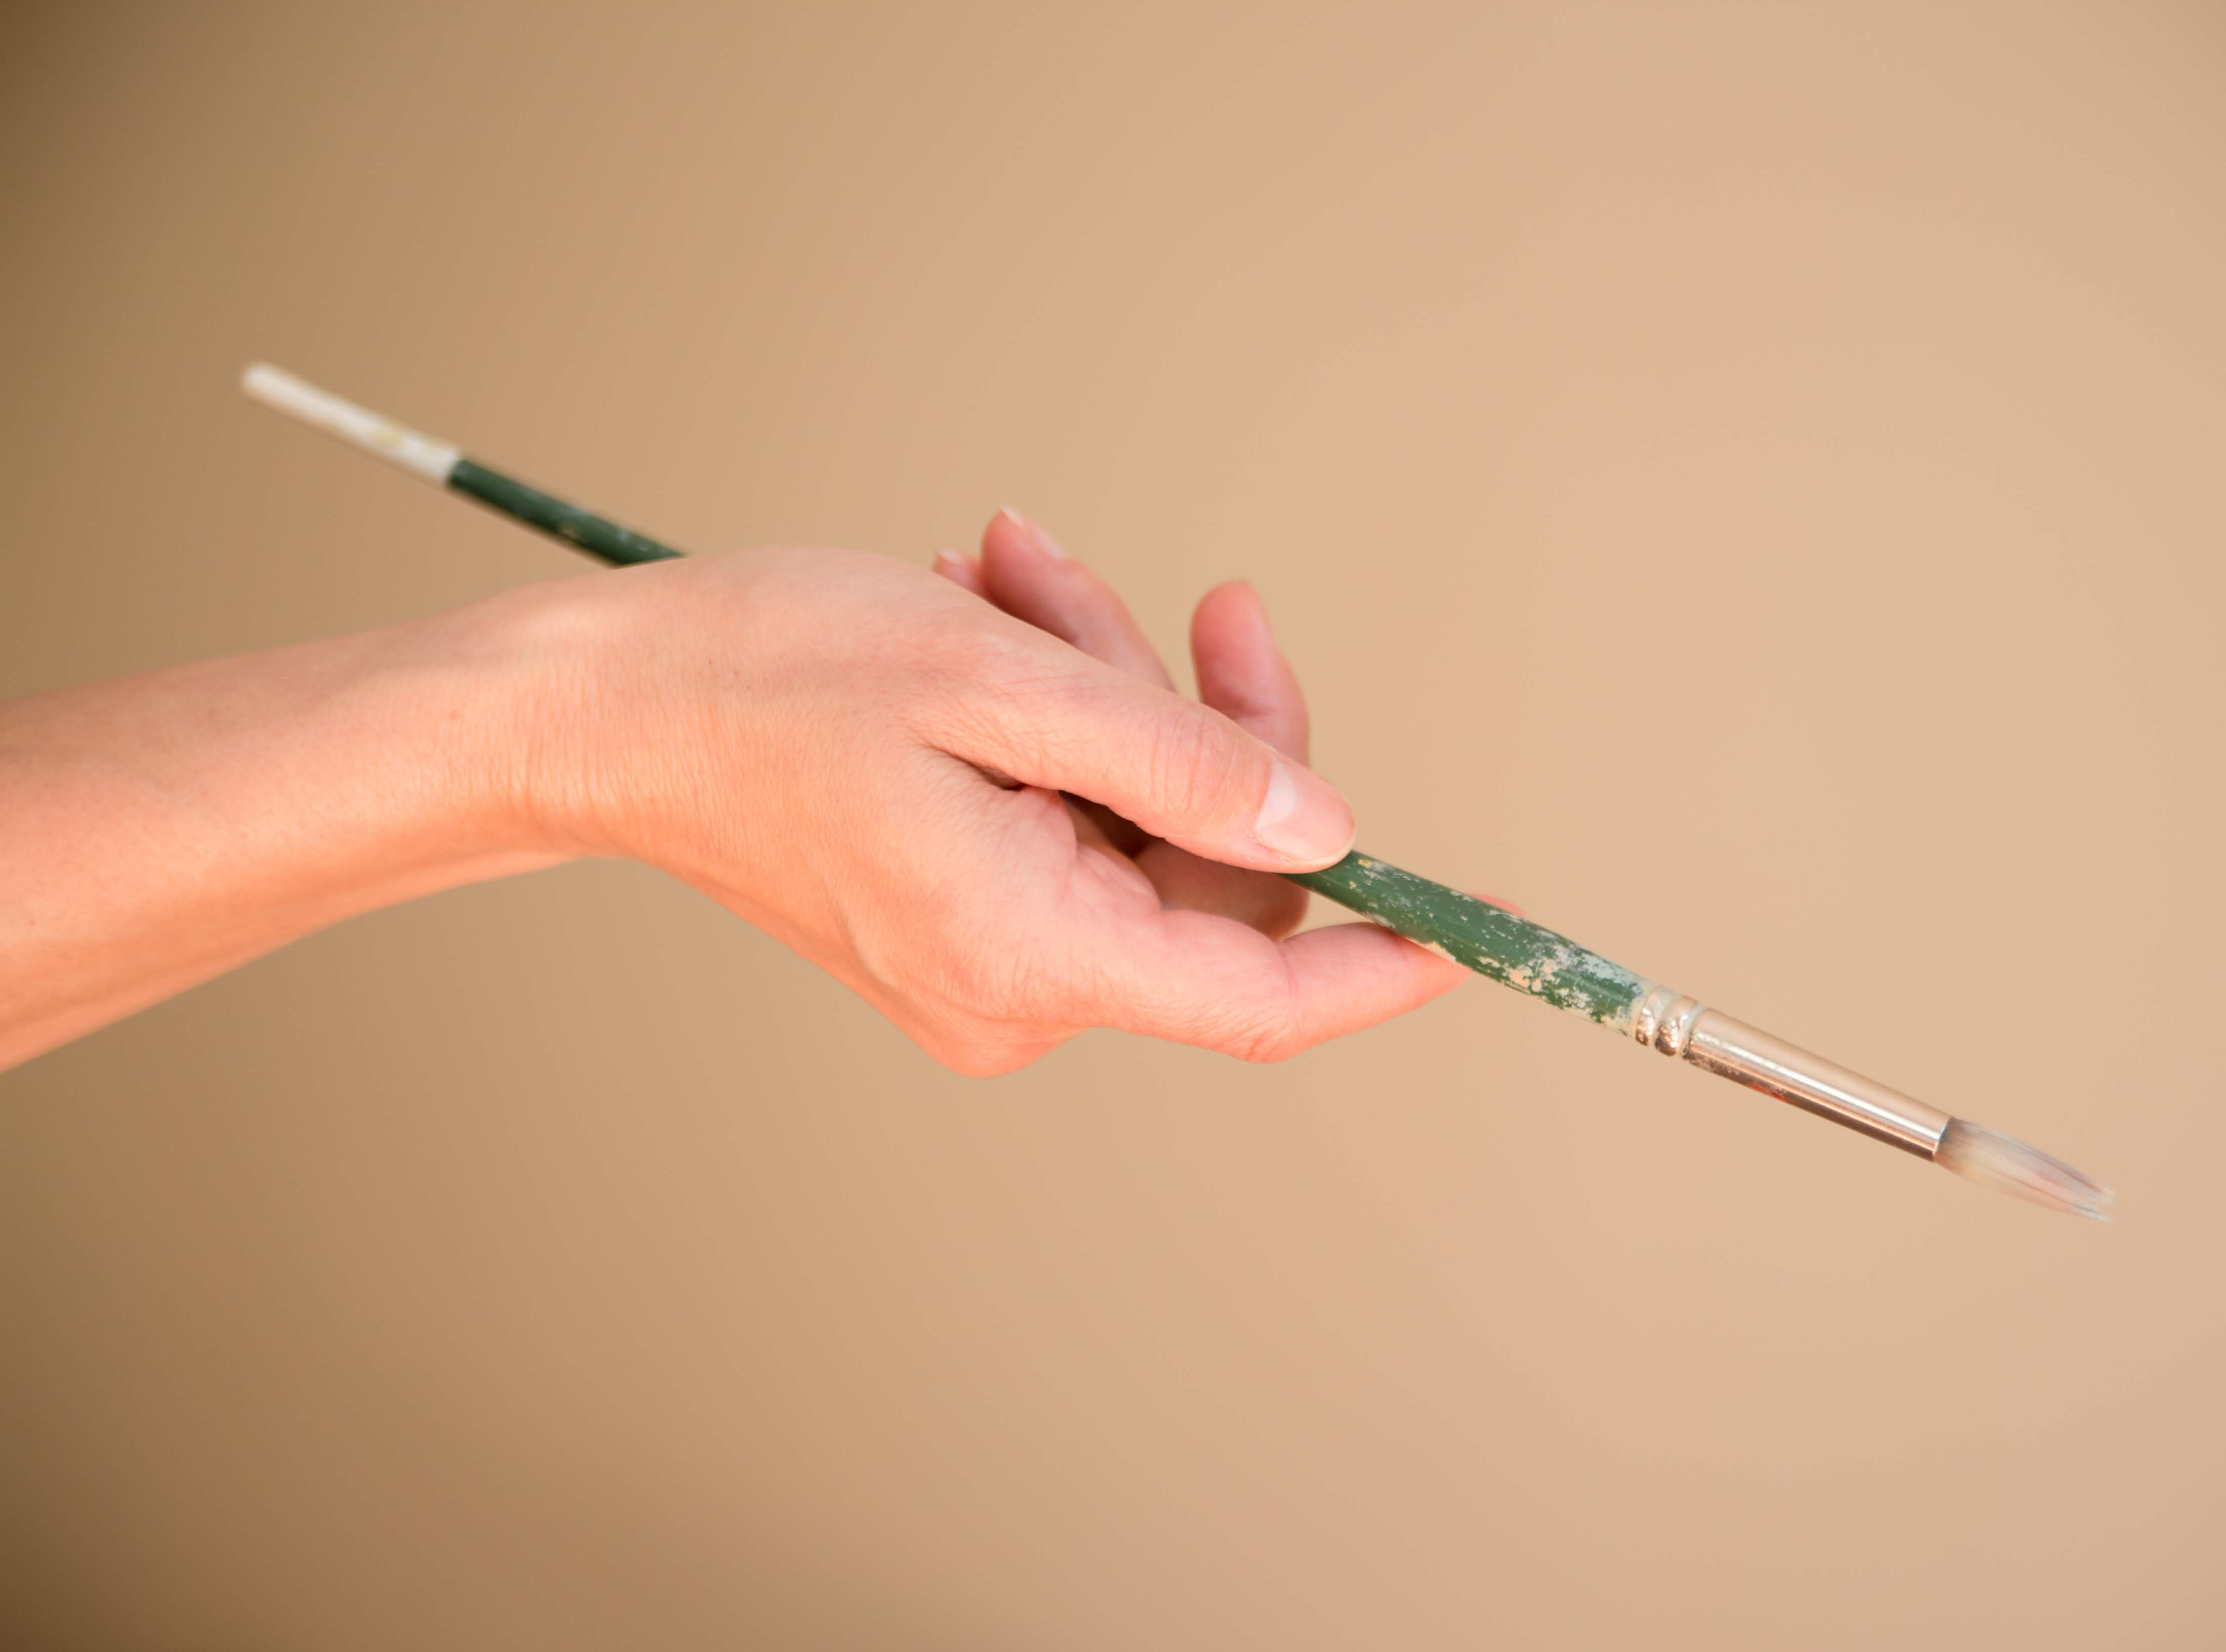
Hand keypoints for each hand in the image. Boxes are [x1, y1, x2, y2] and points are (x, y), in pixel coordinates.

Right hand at [528, 516, 1465, 1073]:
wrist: (600, 710)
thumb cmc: (765, 676)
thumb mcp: (999, 679)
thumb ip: (1180, 759)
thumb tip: (1324, 828)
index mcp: (1030, 949)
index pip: (1260, 1000)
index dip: (1377, 961)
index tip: (1467, 926)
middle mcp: (1013, 990)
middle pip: (1201, 870)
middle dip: (1176, 708)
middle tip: (1091, 579)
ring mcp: (982, 966)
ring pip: (1132, 823)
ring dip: (1092, 684)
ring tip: (1002, 574)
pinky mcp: (958, 924)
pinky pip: (1066, 823)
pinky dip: (1047, 719)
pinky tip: (983, 626)